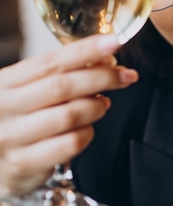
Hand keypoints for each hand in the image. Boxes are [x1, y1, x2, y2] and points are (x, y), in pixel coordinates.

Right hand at [0, 34, 137, 205]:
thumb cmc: (17, 121)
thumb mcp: (26, 91)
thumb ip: (59, 75)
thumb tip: (105, 59)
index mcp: (4, 82)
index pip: (51, 62)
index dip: (85, 50)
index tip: (114, 42)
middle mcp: (4, 107)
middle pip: (63, 86)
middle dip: (102, 78)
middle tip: (126, 76)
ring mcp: (12, 137)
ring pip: (70, 115)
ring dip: (96, 106)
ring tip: (103, 103)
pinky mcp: (24, 163)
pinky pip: (70, 144)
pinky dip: (87, 133)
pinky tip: (87, 129)